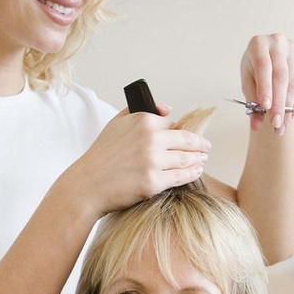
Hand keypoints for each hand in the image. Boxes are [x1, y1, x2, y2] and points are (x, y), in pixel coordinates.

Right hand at [73, 107, 210, 217]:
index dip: (182, 131)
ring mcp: (153, 162)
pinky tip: (196, 171)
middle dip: (200, 144)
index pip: (173, 124)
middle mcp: (150, 139)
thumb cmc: (101, 155)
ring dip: (199, 159)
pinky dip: (192, 173)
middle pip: (187, 140)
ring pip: (187, 159)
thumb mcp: (117, 122)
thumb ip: (140, 110)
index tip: (189, 137)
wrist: (87, 185)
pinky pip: (181, 177)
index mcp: (143, 121)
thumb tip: (168, 109)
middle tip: (206, 147)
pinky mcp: (153, 182)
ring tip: (202, 159)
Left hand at [240, 34, 293, 134]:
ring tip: (281, 125)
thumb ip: (252, 103)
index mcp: (258, 44)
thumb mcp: (248, 84)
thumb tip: (256, 126)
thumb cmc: (255, 71)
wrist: (270, 59)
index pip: (263, 67)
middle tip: (275, 124)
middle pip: (281, 77)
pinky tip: (291, 115)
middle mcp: (278, 42)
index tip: (266, 107)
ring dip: (288, 107)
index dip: (265, 87)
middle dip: (278, 103)